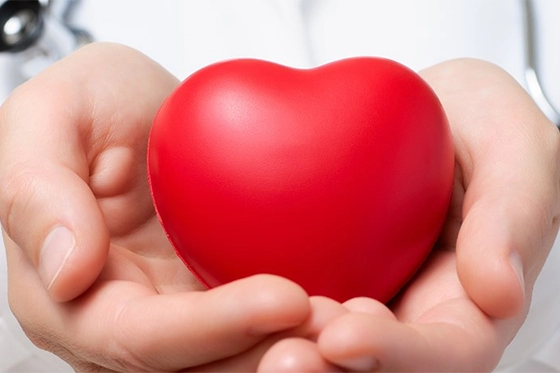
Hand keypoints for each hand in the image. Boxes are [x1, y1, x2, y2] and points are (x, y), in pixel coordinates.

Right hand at [0, 42, 320, 372]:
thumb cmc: (95, 104)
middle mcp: (125, 320)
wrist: (146, 105)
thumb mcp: (51, 118)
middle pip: (196, 367)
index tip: (285, 297)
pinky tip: (350, 306)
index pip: (138, 337)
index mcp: (69, 295)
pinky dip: (302, 326)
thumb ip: (38, 192)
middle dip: (268, 352)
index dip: (210, 328)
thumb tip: (67, 274)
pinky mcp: (219, 295)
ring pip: (234, 360)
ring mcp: (177, 312)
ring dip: (294, 350)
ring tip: (355, 322)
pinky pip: (261, 326)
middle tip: (339, 325)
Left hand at [259, 59, 559, 372]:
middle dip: (328, 365)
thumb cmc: (474, 120)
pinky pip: (290, 296)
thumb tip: (500, 292)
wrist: (413, 105)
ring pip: (324, 340)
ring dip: (290, 347)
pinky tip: (233, 296)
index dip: (398, 355)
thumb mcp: (513, 145)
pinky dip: (265, 308)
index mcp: (469, 296)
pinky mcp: (321, 265)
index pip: (446, 353)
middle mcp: (413, 306)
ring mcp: (363, 287)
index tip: (345, 337)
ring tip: (254, 341)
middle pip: (375, 364)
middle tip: (282, 357)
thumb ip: (515, 212)